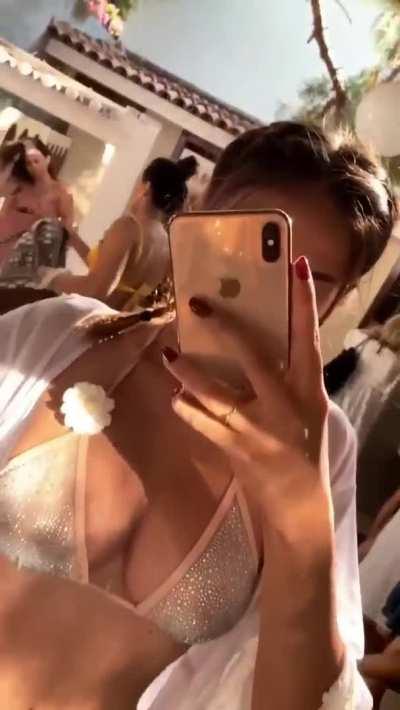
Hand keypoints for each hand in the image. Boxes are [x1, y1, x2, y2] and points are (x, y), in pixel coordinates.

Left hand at [162, 256, 329, 525]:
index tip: (295, 265)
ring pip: (215, 392)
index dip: (303, 301)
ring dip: (188, 372)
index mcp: (309, 390)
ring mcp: (258, 429)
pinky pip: (202, 421)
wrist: (298, 504)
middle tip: (199, 304)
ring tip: (169, 355)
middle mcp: (285, 404)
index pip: (308, 337)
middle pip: (252, 356)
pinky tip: (176, 397)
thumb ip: (284, 378)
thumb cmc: (304, 447)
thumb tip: (248, 342)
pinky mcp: (235, 449)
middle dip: (224, 328)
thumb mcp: (306, 407)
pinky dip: (186, 408)